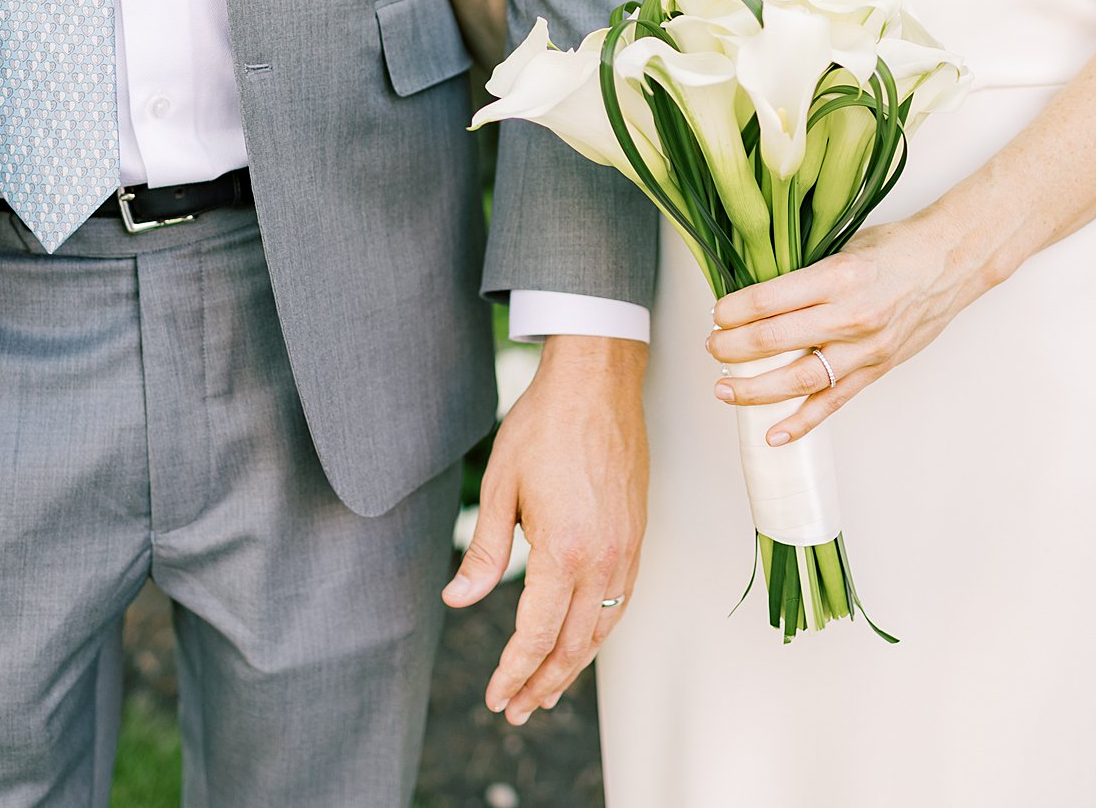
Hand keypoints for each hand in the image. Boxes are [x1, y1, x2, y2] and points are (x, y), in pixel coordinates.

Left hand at [444, 334, 647, 724]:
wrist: (597, 384)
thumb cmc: (543, 427)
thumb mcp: (499, 487)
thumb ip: (483, 552)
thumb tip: (459, 600)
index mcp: (564, 551)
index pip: (536, 634)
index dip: (514, 672)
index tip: (496, 697)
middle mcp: (603, 559)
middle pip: (573, 644)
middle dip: (542, 683)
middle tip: (516, 709)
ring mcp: (626, 550)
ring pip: (602, 629)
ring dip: (572, 666)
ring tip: (545, 691)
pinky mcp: (637, 537)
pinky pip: (621, 601)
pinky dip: (598, 633)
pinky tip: (580, 641)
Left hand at [706, 213, 990, 443]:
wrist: (949, 263)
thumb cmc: (893, 249)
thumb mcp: (842, 246)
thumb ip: (802, 273)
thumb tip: (750, 295)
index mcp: (837, 276)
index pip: (768, 300)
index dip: (732, 312)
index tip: (716, 314)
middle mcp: (851, 314)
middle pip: (775, 340)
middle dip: (733, 348)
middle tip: (712, 348)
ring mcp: (866, 347)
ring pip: (799, 379)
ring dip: (755, 389)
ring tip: (725, 390)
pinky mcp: (877, 369)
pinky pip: (834, 401)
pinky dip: (802, 421)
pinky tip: (774, 433)